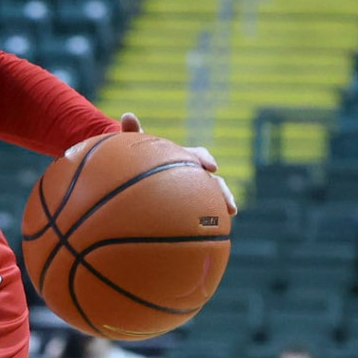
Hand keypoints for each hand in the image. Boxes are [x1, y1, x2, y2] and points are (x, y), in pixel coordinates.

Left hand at [92, 113, 237, 215]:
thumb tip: (127, 114)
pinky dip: (202, 227)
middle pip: (213, 182)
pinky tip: (203, 243)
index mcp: (182, 157)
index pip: (198, 155)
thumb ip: (132, 132)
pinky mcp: (187, 209)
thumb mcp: (133, 146)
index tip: (210, 166)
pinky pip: (196, 218)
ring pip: (210, 202)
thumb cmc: (137, 157)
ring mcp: (191, 193)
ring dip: (220, 210)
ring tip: (227, 221)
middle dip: (223, 193)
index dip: (205, 159)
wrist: (137, 173)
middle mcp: (192, 175)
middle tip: (230, 205)